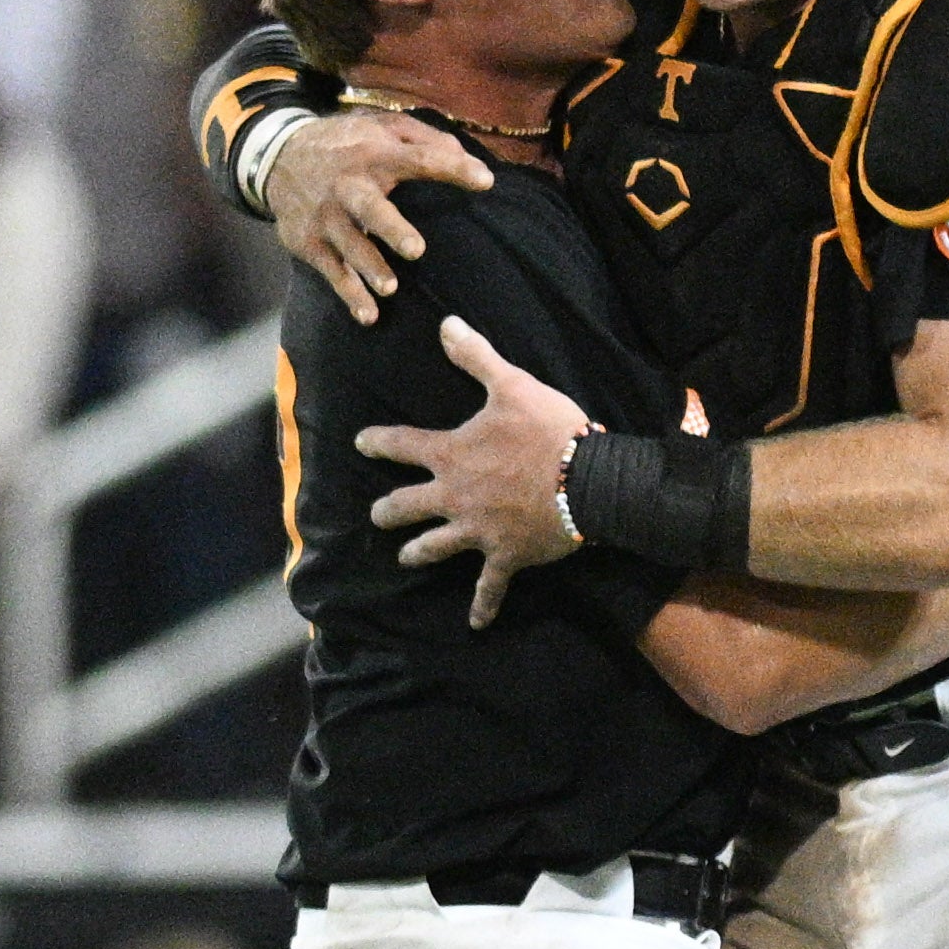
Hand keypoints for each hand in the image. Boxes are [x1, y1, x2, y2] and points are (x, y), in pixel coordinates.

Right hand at [270, 109, 488, 324]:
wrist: (276, 156)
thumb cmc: (345, 145)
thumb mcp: (380, 126)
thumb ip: (423, 139)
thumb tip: (465, 157)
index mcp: (373, 154)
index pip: (418, 160)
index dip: (451, 167)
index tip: (484, 181)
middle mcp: (347, 186)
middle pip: (370, 207)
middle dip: (391, 228)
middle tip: (416, 250)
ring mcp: (327, 217)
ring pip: (350, 246)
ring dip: (370, 268)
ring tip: (390, 288)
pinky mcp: (310, 242)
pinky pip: (332, 272)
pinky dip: (348, 294)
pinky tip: (368, 315)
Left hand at [362, 314, 588, 626]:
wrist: (589, 482)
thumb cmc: (550, 431)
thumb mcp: (512, 385)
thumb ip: (476, 357)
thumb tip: (446, 324)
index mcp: (452, 455)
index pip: (403, 446)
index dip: (378, 443)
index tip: (359, 443)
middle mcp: (454, 497)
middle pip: (407, 506)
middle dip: (387, 511)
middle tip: (376, 515)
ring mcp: (477, 531)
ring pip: (435, 548)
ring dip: (417, 553)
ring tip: (405, 558)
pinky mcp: (504, 556)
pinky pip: (489, 586)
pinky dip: (483, 606)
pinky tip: (476, 624)